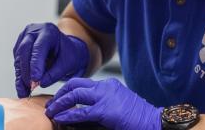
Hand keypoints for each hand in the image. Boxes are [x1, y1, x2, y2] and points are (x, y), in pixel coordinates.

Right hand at [13, 23, 88, 97]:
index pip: (39, 47)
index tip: (35, 79)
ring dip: (21, 76)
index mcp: (48, 31)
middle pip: (25, 50)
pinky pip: (17, 63)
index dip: (36, 64)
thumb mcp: (67, 63)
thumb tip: (41, 83)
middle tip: (30, 87)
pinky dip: (20, 76)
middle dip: (26, 71)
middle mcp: (34, 31)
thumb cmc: (68, 54)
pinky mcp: (19, 47)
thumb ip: (55, 73)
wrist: (65, 50)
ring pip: (19, 58)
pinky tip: (23, 87)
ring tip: (25, 91)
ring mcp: (24, 38)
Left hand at [45, 78, 161, 129]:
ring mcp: (105, 97)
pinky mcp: (104, 111)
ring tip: (51, 112)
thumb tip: (77, 115)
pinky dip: (67, 115)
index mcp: (109, 85)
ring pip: (74, 95)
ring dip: (60, 103)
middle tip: (52, 104)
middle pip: (75, 84)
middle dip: (60, 93)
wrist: (153, 121)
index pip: (83, 83)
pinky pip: (80, 113)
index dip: (68, 90)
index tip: (60, 99)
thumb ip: (98, 107)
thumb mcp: (116, 107)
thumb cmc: (138, 117)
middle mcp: (105, 87)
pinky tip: (59, 119)